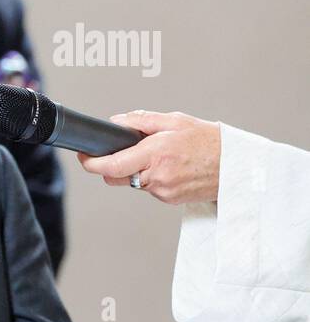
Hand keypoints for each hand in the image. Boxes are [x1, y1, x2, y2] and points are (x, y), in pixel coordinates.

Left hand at [76, 110, 219, 203]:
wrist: (238, 167)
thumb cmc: (210, 142)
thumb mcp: (175, 121)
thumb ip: (141, 121)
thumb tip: (115, 122)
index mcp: (156, 153)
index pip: (112, 164)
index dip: (91, 162)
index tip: (83, 156)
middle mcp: (157, 175)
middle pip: (115, 176)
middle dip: (112, 165)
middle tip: (121, 152)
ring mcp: (162, 190)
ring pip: (132, 182)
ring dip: (135, 170)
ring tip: (158, 157)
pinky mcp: (168, 200)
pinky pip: (148, 188)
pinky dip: (151, 177)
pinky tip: (168, 168)